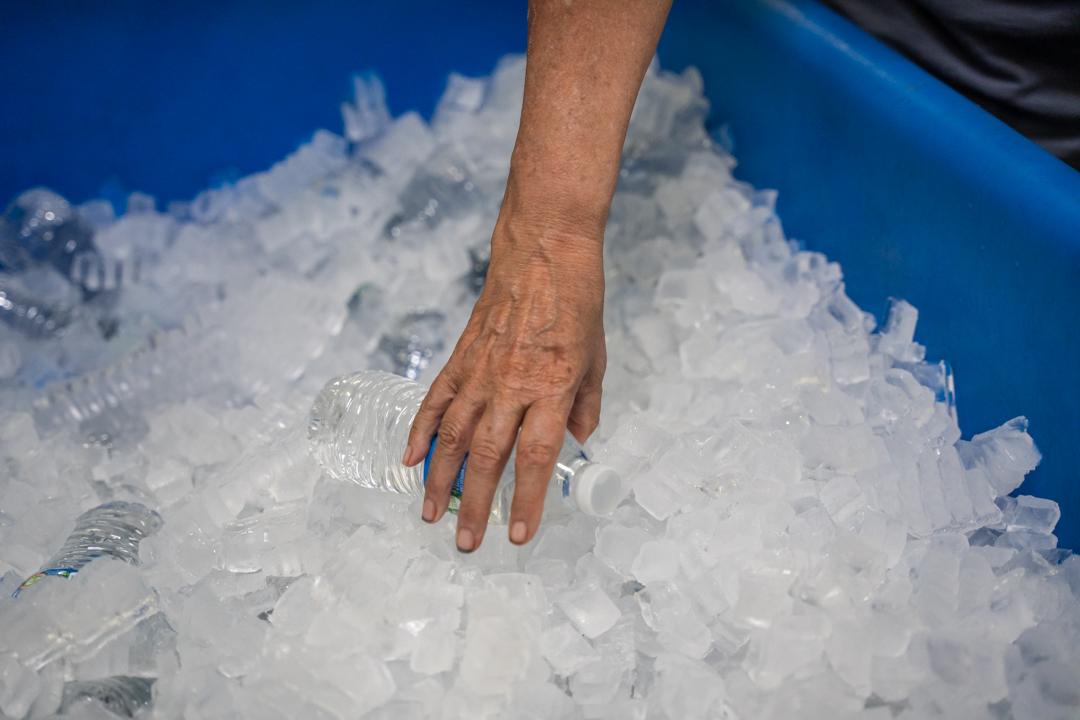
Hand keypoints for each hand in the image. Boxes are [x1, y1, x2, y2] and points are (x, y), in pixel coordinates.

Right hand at [402, 203, 605, 551]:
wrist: (544, 246)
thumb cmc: (578, 299)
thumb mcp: (597, 355)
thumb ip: (585, 404)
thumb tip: (578, 443)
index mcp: (553, 387)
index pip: (536, 457)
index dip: (527, 501)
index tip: (517, 535)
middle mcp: (512, 384)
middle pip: (488, 457)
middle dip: (474, 505)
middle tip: (465, 542)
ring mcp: (480, 369)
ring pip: (453, 435)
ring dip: (440, 479)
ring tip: (429, 514)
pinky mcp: (461, 355)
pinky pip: (435, 400)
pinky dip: (420, 431)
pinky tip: (409, 460)